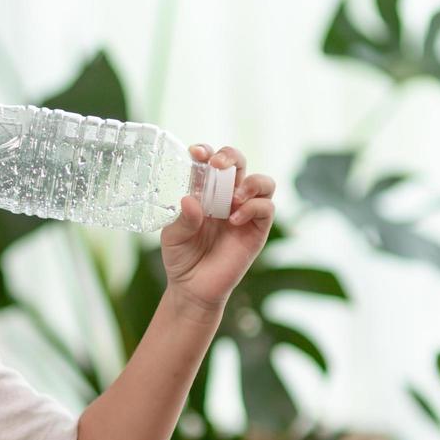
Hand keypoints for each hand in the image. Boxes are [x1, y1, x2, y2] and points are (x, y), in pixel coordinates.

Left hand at [159, 144, 274, 312]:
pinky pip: (266, 209)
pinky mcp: (257, 230)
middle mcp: (227, 197)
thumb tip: (190, 199)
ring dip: (250, 183)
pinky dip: (253, 208)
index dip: (206, 152)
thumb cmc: (181, 257)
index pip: (210, 163)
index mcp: (205, 192)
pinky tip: (233, 220)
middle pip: (240, 163)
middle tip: (217, 165)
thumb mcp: (172, 236)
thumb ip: (182, 219)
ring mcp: (244, 212)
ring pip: (263, 182)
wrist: (192, 287)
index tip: (196, 152)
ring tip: (233, 198)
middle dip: (230, 156)